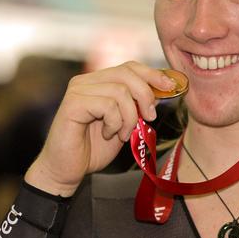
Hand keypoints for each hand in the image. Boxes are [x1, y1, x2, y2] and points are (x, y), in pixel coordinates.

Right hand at [24, 62, 176, 196]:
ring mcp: (77, 90)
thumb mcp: (125, 122)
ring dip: (129, 117)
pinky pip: (108, 105)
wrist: (68, 170)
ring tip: (123, 133)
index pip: (130, 66)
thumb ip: (137, 104)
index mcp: (99, 81)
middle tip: (149, 117)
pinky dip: (115, 123)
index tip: (170, 86)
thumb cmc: (94, 148)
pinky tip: (109, 134)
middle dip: (145, 95)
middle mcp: (86, 81)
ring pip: (120, 91)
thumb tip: (162, 89)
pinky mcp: (72, 103)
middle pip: (127, 73)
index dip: (152, 74)